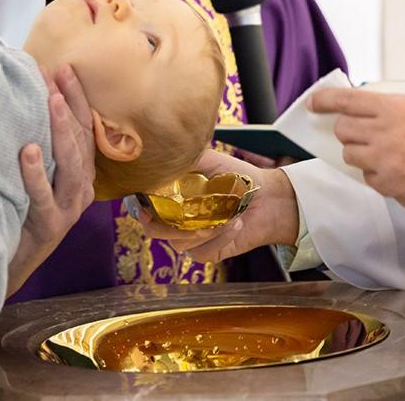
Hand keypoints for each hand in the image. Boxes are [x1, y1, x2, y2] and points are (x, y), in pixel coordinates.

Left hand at [6, 65, 95, 296]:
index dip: (76, 98)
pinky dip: (36, 174)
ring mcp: (68, 209)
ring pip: (71, 166)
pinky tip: (28, 152)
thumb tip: (24, 97)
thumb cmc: (20, 210)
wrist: (9, 262)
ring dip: (60, 131)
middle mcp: (81, 189)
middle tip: (58, 76)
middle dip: (70, 105)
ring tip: (51, 103)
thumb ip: (37, 143)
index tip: (64, 69)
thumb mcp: (34, 174)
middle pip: (81, 141)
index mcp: (81, 174)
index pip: (84, 129)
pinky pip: (43, 197)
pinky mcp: (50, 226)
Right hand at [137, 149, 299, 263]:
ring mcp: (186, 237)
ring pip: (178, 243)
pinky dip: (219, 239)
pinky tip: (235, 226)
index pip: (139, 204)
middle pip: (153, 230)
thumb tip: (164, 151)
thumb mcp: (209, 159)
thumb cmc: (236, 175)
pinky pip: (200, 253)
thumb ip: (184, 157)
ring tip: (228, 216)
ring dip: (203, 230)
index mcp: (167, 194)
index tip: (145, 209)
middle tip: (191, 217)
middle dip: (169, 227)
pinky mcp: (204, 252)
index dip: (137, 207)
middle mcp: (172, 217)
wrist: (267, 198)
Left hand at [308, 88, 404, 211]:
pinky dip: (379, 177)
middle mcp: (384, 133)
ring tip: (389, 155)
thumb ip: (391, 112)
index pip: (346, 100)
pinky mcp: (390, 187)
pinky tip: (401, 173)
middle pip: (343, 130)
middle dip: (349, 131)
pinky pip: (369, 180)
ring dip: (362, 155)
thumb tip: (363, 116)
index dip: (325, 101)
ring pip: (351, 156)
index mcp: (394, 108)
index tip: (314, 103)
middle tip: (365, 134)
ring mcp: (385, 162)